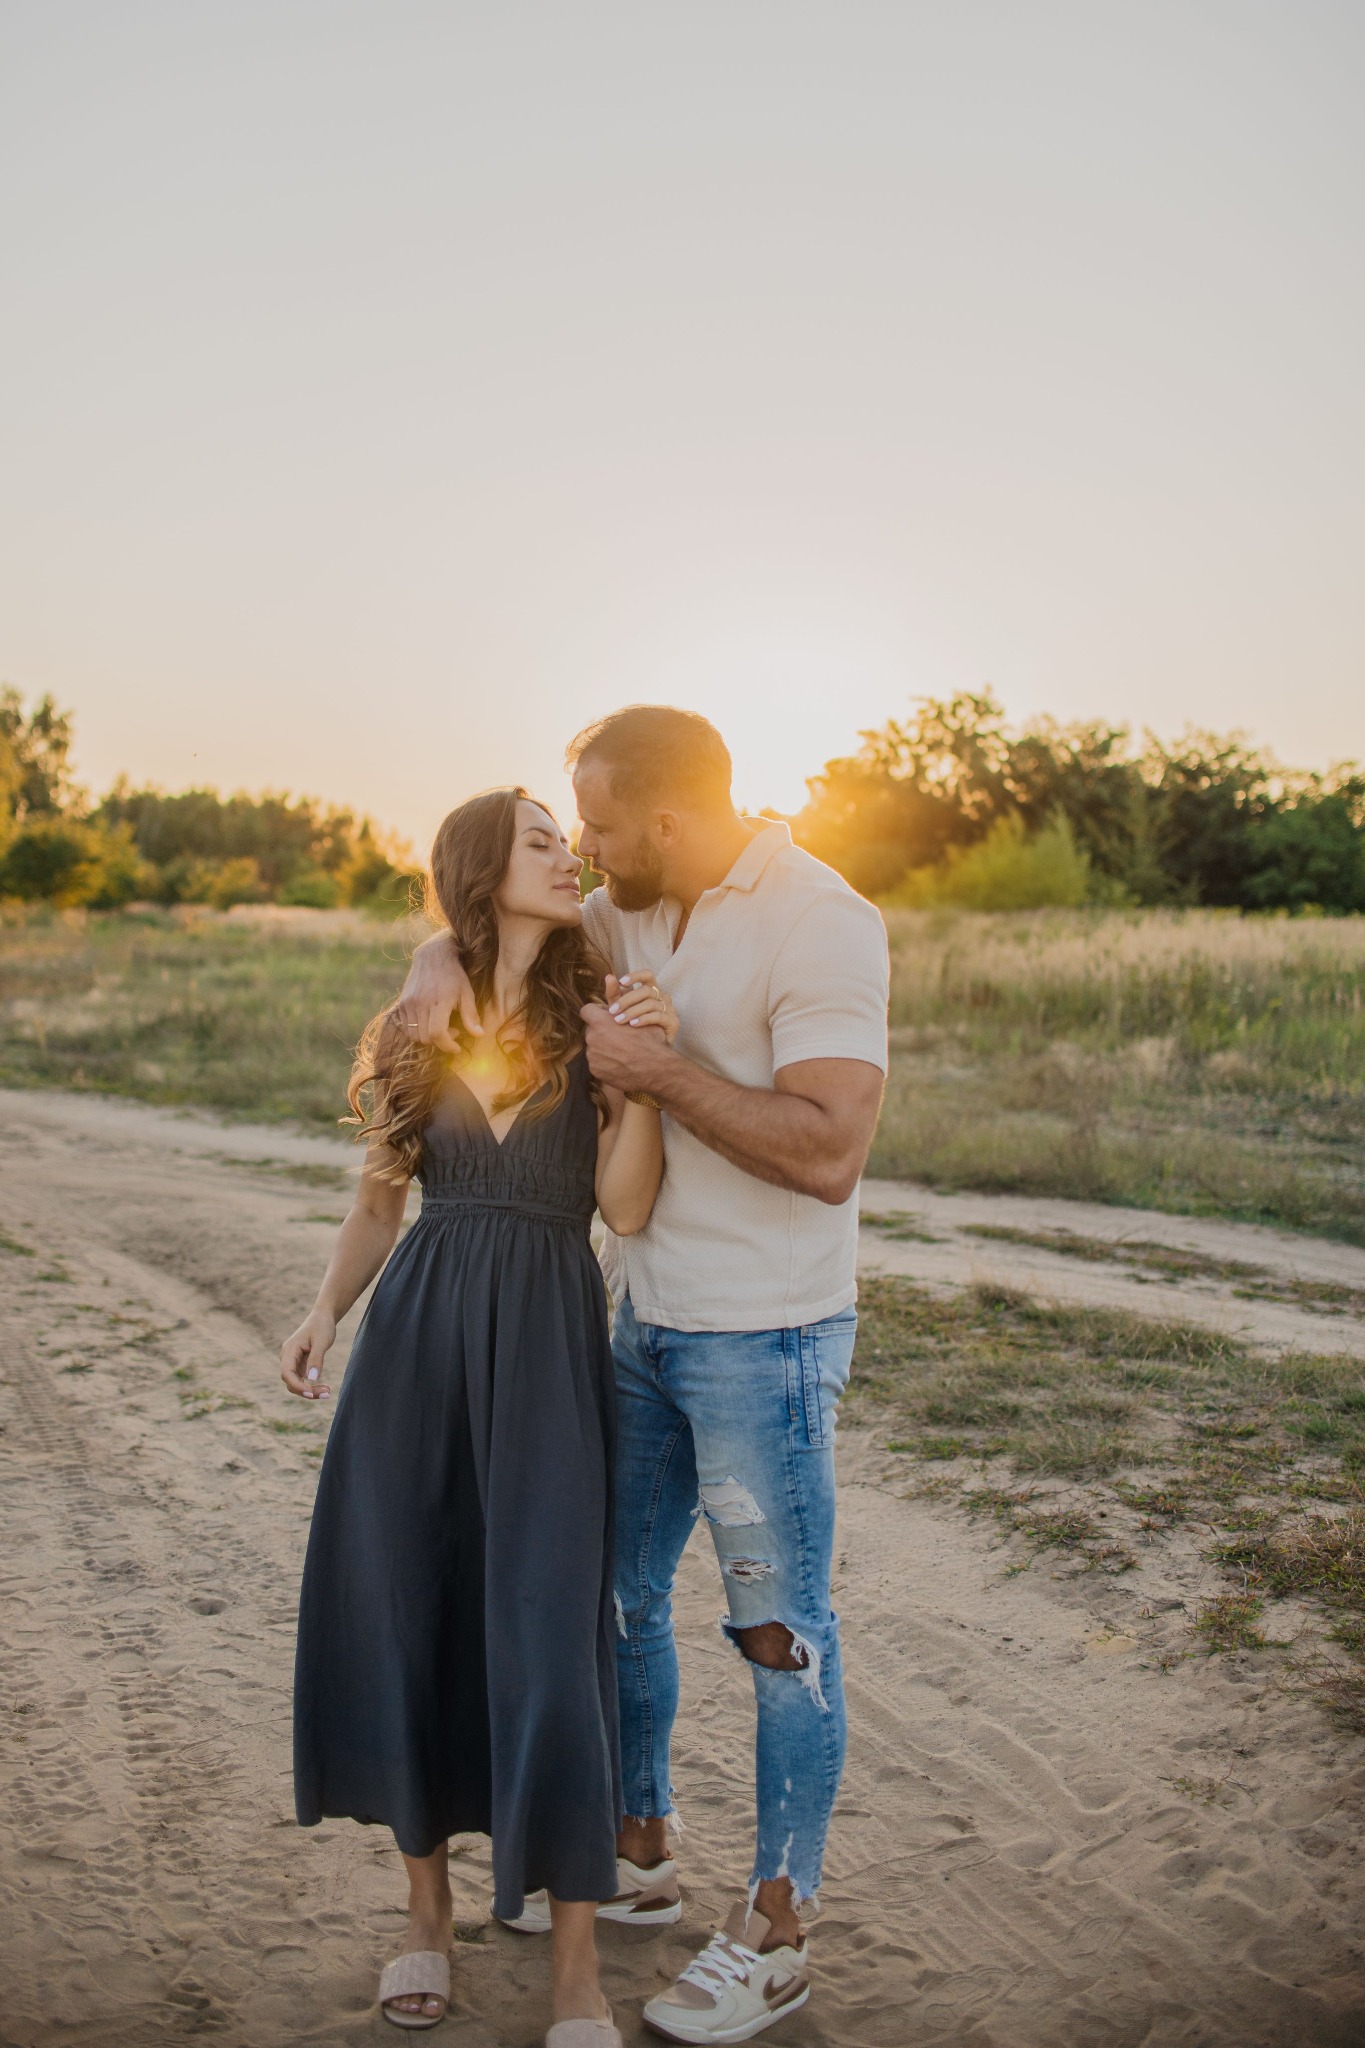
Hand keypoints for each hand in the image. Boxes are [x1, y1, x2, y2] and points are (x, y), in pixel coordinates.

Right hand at [280, 1310, 337, 1399]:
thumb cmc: (322, 1326)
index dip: (297, 1386)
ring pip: (296, 1383)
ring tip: (327, 1392)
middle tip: (327, 1393)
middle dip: (306, 1391)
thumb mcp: (322, 1341)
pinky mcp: (299, 1365)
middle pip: (291, 1381)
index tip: (311, 1393)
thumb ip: (316, 1359)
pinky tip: (324, 1388)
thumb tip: (312, 1379)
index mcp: (289, 1350)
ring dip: (309, 1391)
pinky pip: (302, 1380)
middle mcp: (287, 1357)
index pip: (287, 1373)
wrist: (323, 1317)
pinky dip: (311, 1386)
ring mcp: (292, 1362)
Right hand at [395, 932, 481, 1050]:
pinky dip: (418, 1031)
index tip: (457, 1047)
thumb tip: (479, 1035)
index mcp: (438, 1002)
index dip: (447, 1046)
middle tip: (453, 1032)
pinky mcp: (402, 1003)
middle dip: (441, 1042)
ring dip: (428, 1038)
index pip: (437, 1034)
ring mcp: (408, 1004)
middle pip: (425, 1038)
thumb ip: (471, 1016)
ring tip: (441, 1027)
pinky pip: (407, 1028)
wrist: (432, 956)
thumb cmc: (454, 975)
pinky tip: (430, 1022)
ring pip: (415, 1036)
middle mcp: (420, 1004)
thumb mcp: (467, 993)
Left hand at [580, 999, 671, 1092]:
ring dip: (603, 1047)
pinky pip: (597, 1062)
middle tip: (617, 1036)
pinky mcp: (595, 1070)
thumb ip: (625, 1011)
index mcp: (600, 1022)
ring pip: (594, 1047)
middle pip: (591, 1030)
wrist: (655, 1069)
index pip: (586, 1010)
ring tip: (621, 1052)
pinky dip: (606, 1062)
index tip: (606, 1017)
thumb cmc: (650, 1042)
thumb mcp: (641, 1018)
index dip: (596, 1012)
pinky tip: (620, 1063)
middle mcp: (592, 1038)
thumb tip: (620, 1007)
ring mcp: (592, 1056)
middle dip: (601, 1031)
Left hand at [606, 970, 678, 1044]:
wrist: (649, 1048)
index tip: (621, 982)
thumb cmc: (634, 1025)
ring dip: (632, 1011)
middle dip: (627, 1000)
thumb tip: (608, 977)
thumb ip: (615, 994)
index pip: (648, 975)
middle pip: (646, 991)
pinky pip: (658, 1016)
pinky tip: (633, 1024)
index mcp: (651, 990)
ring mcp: (669, 1009)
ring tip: (619, 1020)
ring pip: (651, 1004)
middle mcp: (662, 997)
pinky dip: (644, 1019)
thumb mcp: (621, 1008)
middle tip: (612, 1011)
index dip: (636, 976)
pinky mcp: (673, 1022)